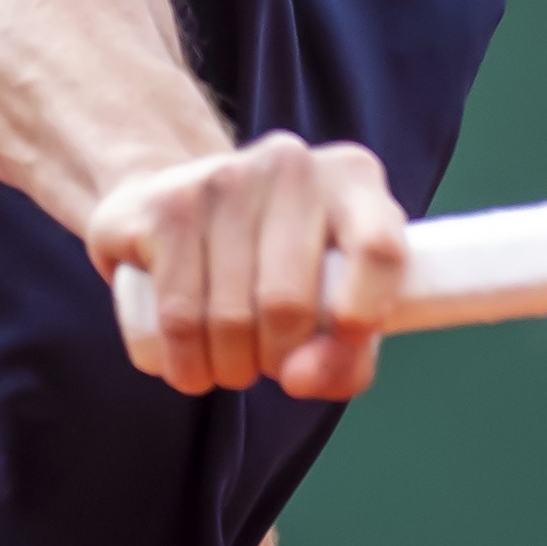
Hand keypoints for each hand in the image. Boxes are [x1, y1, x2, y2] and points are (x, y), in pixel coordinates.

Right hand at [86, 133, 408, 399]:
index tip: (344, 341)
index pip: (378, 249)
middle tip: (269, 363)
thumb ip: (346, 357)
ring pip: (230, 318)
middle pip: (290, 303)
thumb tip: (299, 378)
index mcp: (353, 178)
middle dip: (276, 360)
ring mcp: (224, 178)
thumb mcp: (335, 298)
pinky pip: (179, 315)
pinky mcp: (168, 206)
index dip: (364, 314)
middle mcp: (292, 167)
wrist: (181, 201)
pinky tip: (191, 364)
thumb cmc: (280, 262)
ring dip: (230, 370)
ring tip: (231, 363)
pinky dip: (186, 364)